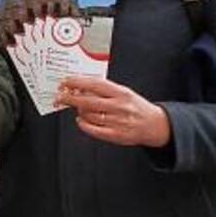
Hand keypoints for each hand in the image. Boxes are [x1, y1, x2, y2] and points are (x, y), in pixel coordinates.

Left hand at [57, 76, 171, 146]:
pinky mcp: (116, 135)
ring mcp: (118, 121)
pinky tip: (80, 120)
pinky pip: (94, 130)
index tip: (66, 82)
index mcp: (121, 93)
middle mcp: (120, 106)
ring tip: (76, 108)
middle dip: (70, 98)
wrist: (155, 124)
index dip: (77, 82)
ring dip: (78, 111)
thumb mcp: (124, 92)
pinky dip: (83, 124)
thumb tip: (80, 87)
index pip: (95, 84)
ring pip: (89, 115)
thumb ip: (105, 90)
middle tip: (60, 96)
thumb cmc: (136, 107)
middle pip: (88, 101)